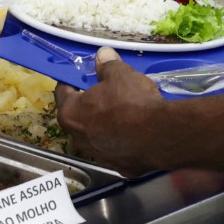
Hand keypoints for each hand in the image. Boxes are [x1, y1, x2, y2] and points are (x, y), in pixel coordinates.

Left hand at [54, 47, 170, 175]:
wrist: (161, 135)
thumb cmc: (132, 101)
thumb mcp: (119, 74)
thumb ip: (107, 65)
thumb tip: (102, 55)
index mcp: (71, 114)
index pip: (62, 93)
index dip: (71, 82)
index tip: (79, 77)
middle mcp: (79, 139)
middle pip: (78, 117)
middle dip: (89, 105)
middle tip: (104, 94)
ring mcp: (99, 157)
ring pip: (97, 136)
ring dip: (105, 125)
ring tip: (123, 114)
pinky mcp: (120, 168)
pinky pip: (117, 150)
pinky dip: (123, 141)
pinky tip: (137, 133)